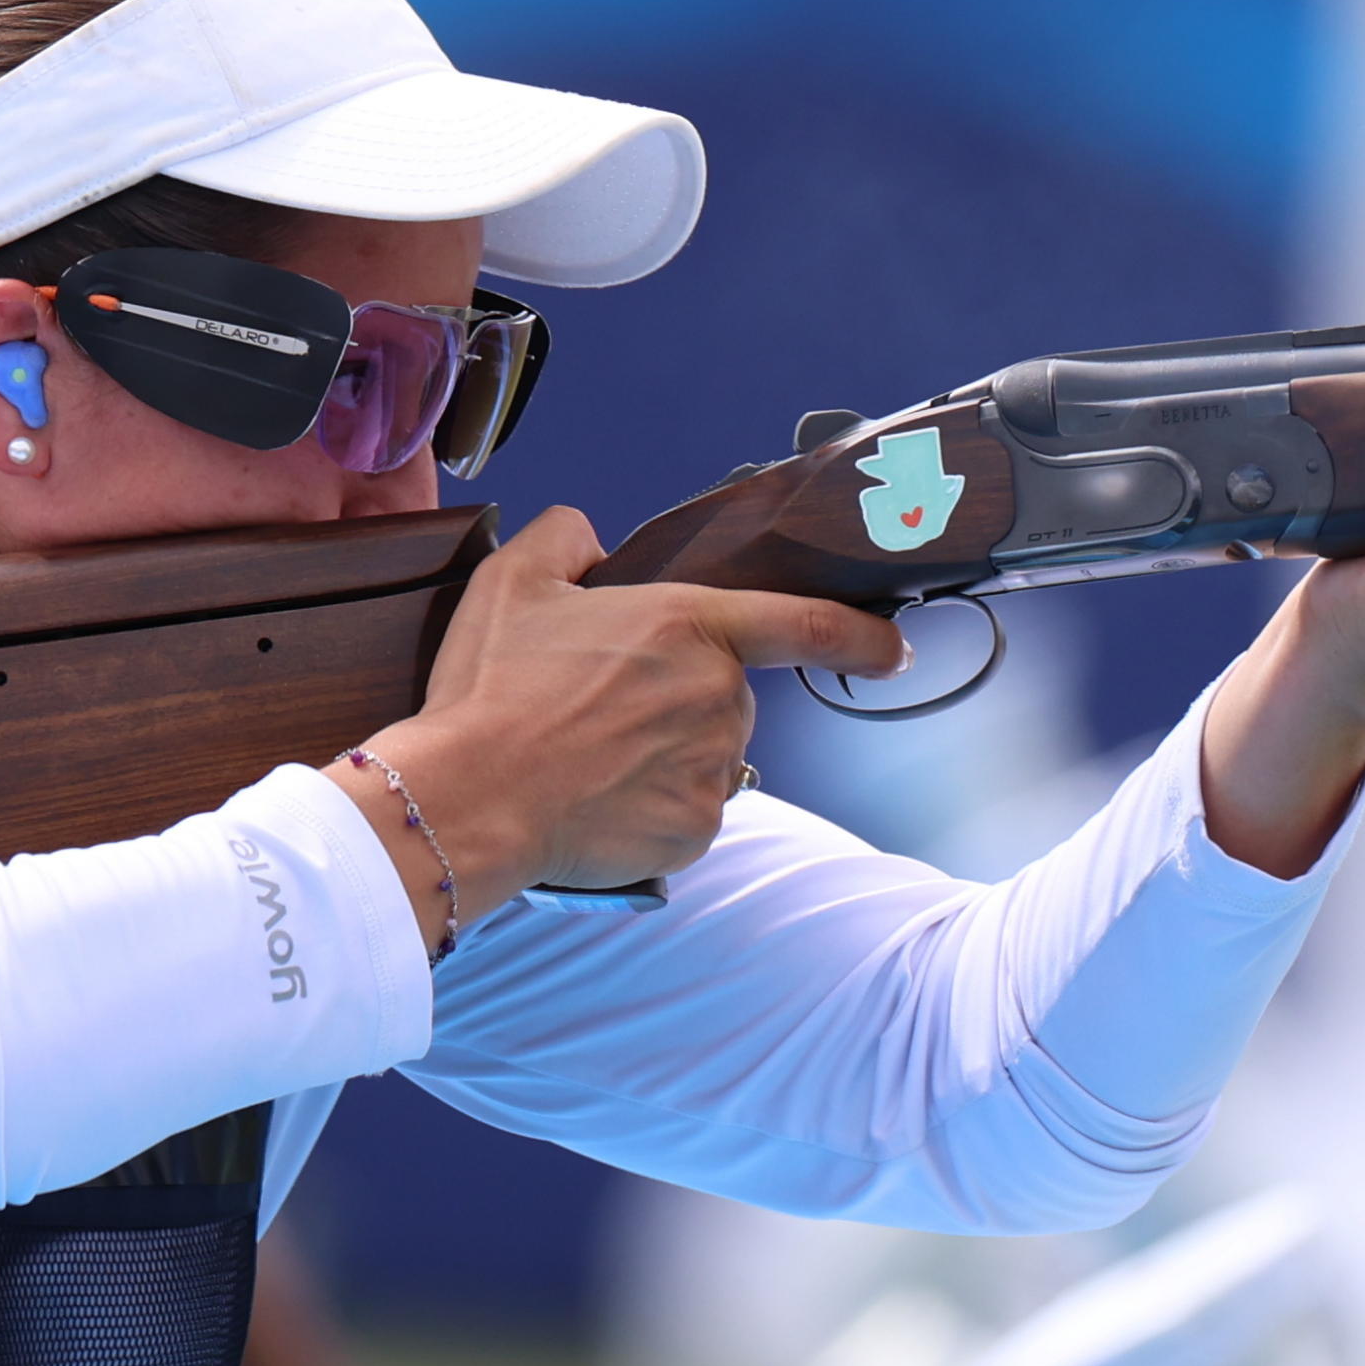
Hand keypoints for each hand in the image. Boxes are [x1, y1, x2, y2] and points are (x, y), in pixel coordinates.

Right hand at [338, 510, 907, 919]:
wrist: (471, 795)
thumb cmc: (494, 690)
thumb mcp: (514, 582)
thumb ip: (564, 539)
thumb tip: (591, 538)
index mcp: (690, 624)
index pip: (806, 624)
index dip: (861, 638)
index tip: (893, 651)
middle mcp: (719, 695)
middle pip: (724, 695)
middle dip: (676, 701)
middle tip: (596, 711)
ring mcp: (714, 766)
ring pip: (706, 755)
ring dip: (664, 754)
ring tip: (586, 757)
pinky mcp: (697, 827)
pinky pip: (688, 811)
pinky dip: (652, 807)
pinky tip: (597, 798)